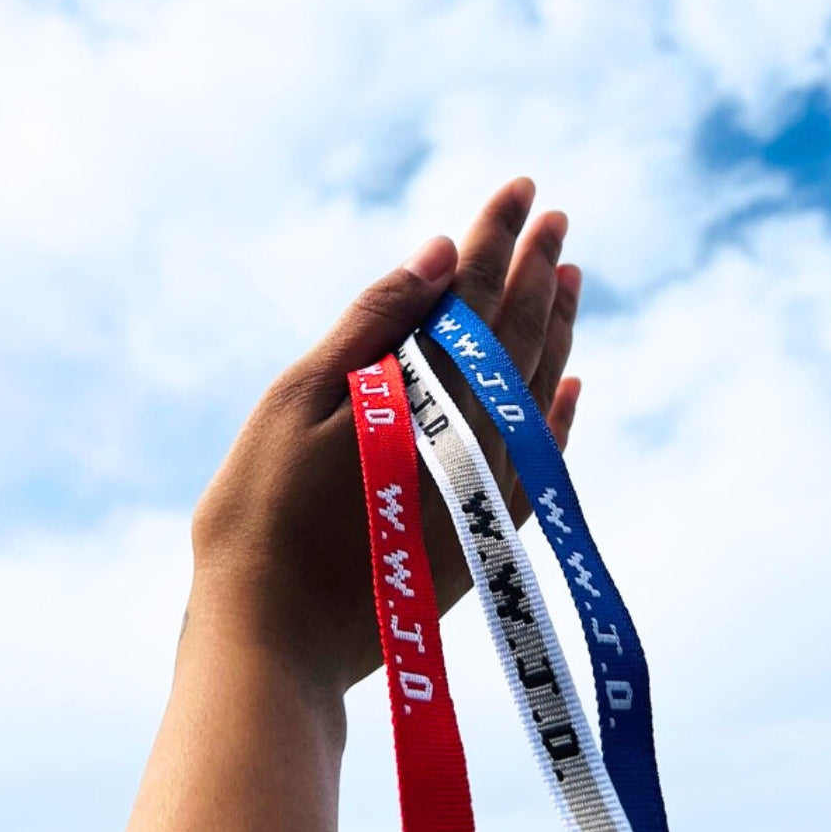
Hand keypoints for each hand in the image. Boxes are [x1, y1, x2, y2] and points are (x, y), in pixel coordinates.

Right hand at [186, 177, 582, 702]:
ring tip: (567, 278)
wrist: (275, 643)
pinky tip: (570, 387)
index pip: (474, 293)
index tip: (523, 188)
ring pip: (540, 390)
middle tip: (556, 216)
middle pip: (518, 334)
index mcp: (422, 390)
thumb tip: (438, 254)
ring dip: (556, 330)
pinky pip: (542, 461)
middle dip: (536, 269)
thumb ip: (373, 324)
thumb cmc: (260, 517)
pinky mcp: (484, 535)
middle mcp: (471, 434)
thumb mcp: (298, 400)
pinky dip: (559, 417)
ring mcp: (486, 489)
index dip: (497, 237)